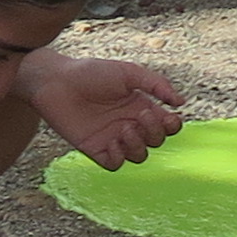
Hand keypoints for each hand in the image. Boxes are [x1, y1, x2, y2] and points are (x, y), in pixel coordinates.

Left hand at [24, 50, 185, 168]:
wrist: (55, 81)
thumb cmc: (90, 73)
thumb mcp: (129, 73)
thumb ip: (156, 85)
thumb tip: (181, 103)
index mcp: (140, 106)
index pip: (167, 125)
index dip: (172, 126)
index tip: (165, 115)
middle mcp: (128, 124)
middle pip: (156, 142)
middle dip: (154, 132)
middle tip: (139, 115)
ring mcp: (111, 138)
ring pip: (138, 156)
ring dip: (138, 146)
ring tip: (124, 129)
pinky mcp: (93, 148)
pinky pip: (114, 164)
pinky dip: (119, 157)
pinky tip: (112, 141)